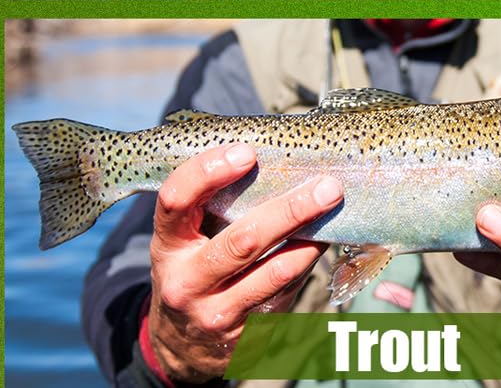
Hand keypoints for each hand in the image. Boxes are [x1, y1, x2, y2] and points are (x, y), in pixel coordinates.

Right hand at [146, 143, 338, 383]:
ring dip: (309, 239)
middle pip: (241, 241)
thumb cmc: (188, 270)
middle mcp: (188, 282)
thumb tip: (261, 160)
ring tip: (333, 211)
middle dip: (288, 210)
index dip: (208, 172)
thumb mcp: (181, 239)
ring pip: (274, 273)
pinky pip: (285, 294)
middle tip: (325, 186)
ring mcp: (218, 313)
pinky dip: (306, 263)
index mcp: (167, 245)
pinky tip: (321, 241)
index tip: (246, 153)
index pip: (177, 200)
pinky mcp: (247, 335)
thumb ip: (207, 206)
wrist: (182, 346)